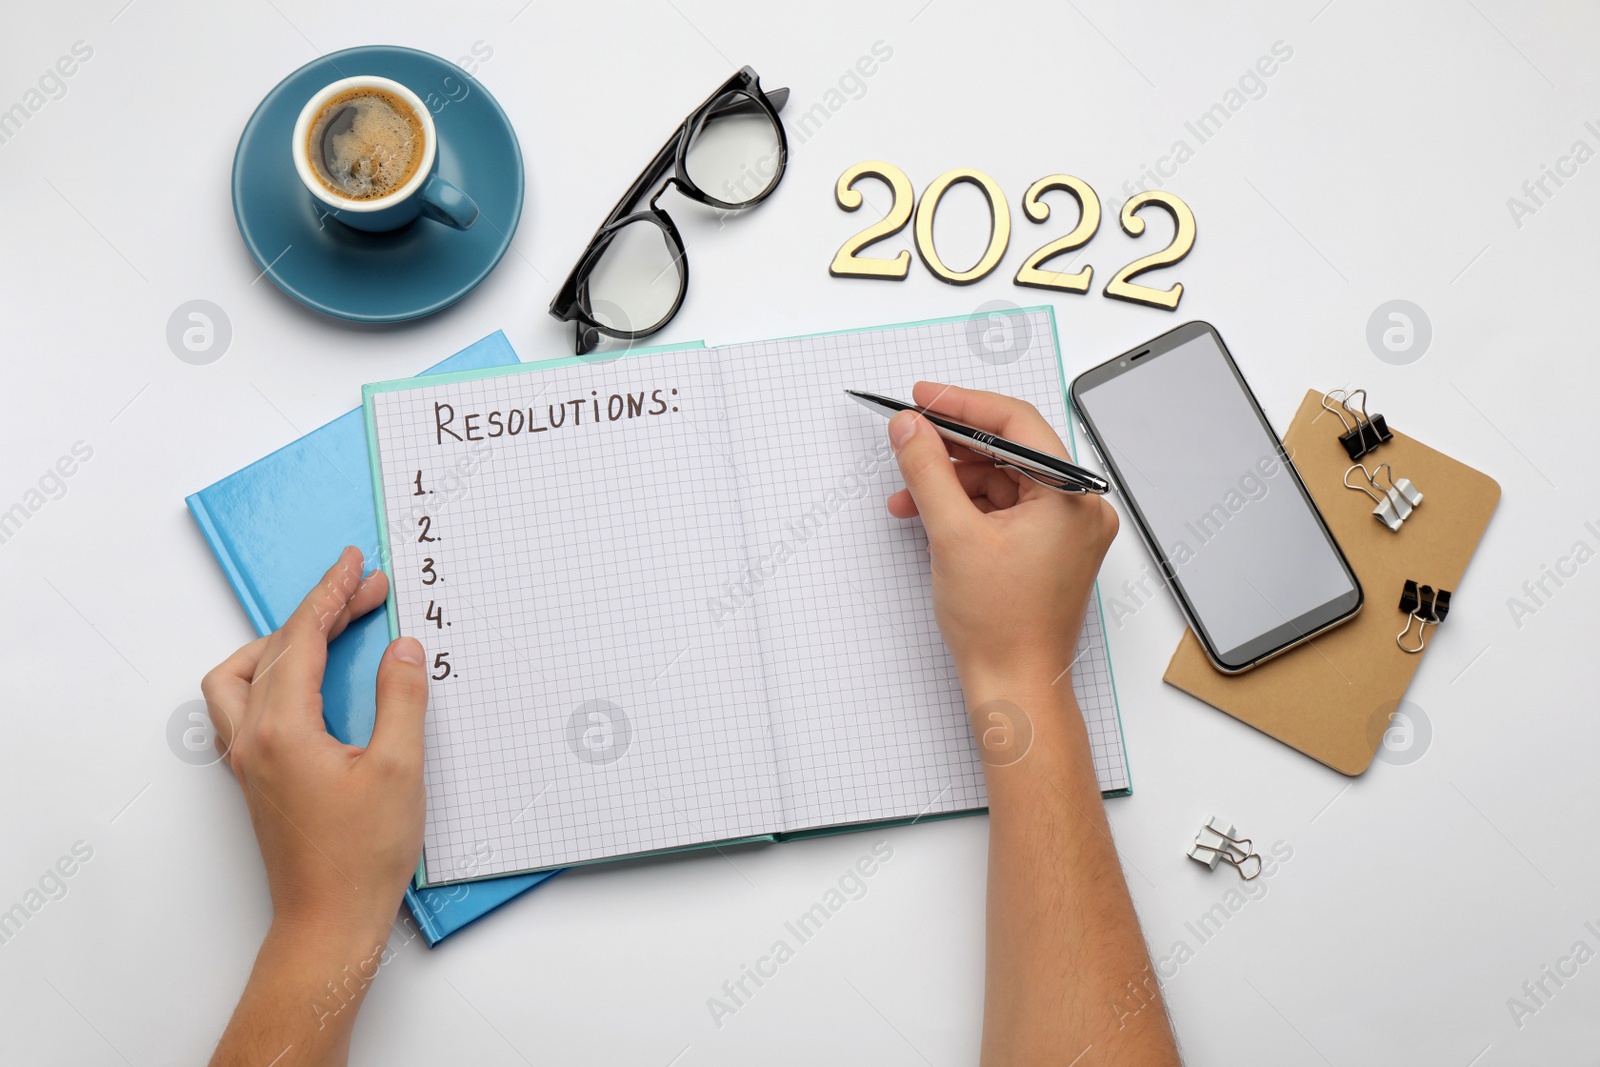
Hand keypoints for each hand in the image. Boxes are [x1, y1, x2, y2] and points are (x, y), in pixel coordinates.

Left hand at [202, 547, 428, 942]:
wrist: (328, 922)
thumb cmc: (361, 857)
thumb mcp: (400, 768)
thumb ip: (400, 698)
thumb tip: (400, 649)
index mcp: (283, 728)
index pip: (302, 638)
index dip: (331, 594)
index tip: (355, 566)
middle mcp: (252, 738)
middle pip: (275, 649)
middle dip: (320, 611)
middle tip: (366, 591)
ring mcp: (247, 759)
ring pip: (243, 674)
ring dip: (282, 641)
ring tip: (325, 626)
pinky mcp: (254, 777)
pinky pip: (245, 703)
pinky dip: (271, 673)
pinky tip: (304, 680)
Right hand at [886, 382, 1116, 701]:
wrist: (1015, 686)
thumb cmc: (1002, 629)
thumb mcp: (953, 536)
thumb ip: (928, 471)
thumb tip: (910, 428)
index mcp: (1073, 497)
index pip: (1017, 423)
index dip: (963, 405)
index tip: (924, 397)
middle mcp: (1080, 507)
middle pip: (1010, 450)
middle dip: (952, 447)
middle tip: (909, 438)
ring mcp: (1067, 529)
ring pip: (1003, 479)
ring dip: (953, 481)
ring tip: (908, 493)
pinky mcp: (1049, 548)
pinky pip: (1006, 507)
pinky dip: (967, 506)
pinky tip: (930, 514)